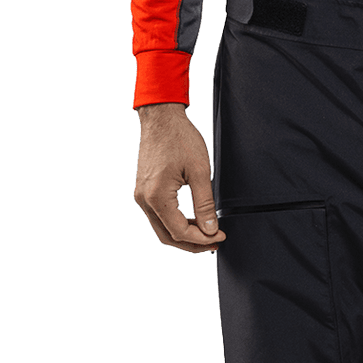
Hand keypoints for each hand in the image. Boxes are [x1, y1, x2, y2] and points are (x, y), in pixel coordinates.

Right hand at [132, 103, 224, 252]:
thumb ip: (205, 204)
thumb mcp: (200, 171)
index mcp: (156, 196)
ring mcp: (141, 195)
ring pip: (162, 228)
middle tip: (215, 242)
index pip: (179, 232)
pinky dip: (175, 222)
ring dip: (184, 234)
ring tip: (206, 232)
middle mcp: (144, 199)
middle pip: (167, 236)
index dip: (201, 239)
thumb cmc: (180, 138)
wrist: (161, 118)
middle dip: (192, 244)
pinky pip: (158, 215)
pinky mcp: (144, 190)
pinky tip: (192, 220)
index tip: (220, 236)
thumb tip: (210, 229)